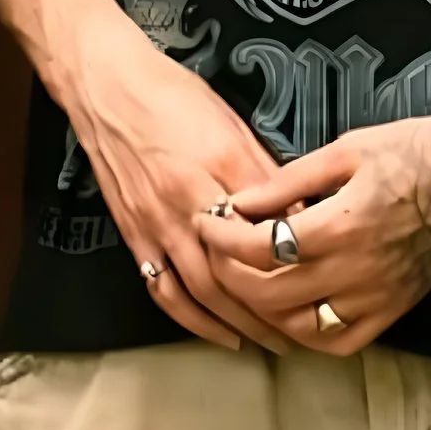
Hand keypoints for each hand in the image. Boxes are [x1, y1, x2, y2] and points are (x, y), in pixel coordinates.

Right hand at [56, 2, 305, 352]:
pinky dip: (192, 320)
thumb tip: (300, 210)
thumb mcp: (231, 122)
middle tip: (306, 329)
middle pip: (239, 272)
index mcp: (222, 165)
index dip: (298, 259)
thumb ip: (263, 171)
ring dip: (239, 323)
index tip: (325, 279)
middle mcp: (189, 199)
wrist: (105, 87)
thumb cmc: (172, 95)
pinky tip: (218, 334)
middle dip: (275, 309)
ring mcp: (158, 222)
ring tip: (269, 342)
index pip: (269, 226)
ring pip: (203, 290)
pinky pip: (163, 288)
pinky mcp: (134, 235)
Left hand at [209, 114, 430, 354]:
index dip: (221, 238)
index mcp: (341, 224)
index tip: (207, 222)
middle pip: (269, 294)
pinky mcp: (394, 310)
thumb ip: (286, 182)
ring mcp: (378, 297)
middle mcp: (357, 270)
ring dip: (262, 310)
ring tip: (247, 281)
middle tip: (216, 253)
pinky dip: (308, 335)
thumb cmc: (413, 150)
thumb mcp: (345, 150)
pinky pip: (341, 342)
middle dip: (229, 274)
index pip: (259, 247)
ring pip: (299, 327)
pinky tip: (292, 313)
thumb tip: (238, 204)